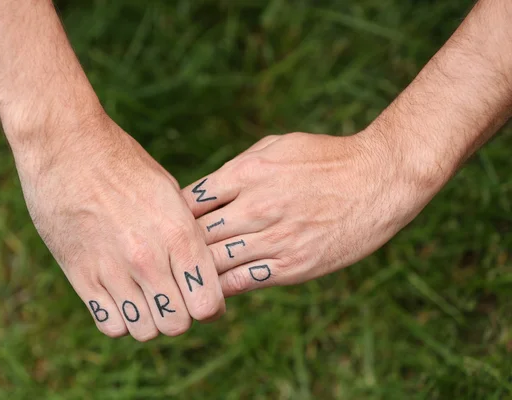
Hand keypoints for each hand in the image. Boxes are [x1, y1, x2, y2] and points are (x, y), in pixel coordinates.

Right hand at [14, 111, 224, 340]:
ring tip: (145, 296)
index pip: (208, 305)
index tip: (201, 298)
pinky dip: (119, 319)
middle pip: (177, 325)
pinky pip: (109, 324)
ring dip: (149, 320)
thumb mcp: (170, 193)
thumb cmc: (124, 164)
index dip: (209, 307)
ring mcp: (112, 269)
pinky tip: (119, 297)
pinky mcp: (79, 274)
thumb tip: (201, 272)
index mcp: (179, 234)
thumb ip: (187, 236)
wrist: (67, 146)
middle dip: (180, 315)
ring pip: (144, 331)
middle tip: (172, 296)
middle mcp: (148, 258)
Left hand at [181, 130, 430, 295]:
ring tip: (180, 278)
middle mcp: (254, 207)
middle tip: (164, 258)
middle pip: (197, 234)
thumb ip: (238, 167)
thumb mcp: (276, 146)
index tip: (168, 226)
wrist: (378, 178)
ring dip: (195, 271)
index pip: (190, 201)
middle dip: (177, 247)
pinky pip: (244, 281)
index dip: (173, 216)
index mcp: (245, 174)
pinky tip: (211, 288)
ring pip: (215, 262)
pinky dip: (223, 286)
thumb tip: (206, 188)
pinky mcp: (293, 265)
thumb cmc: (325, 158)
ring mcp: (274, 238)